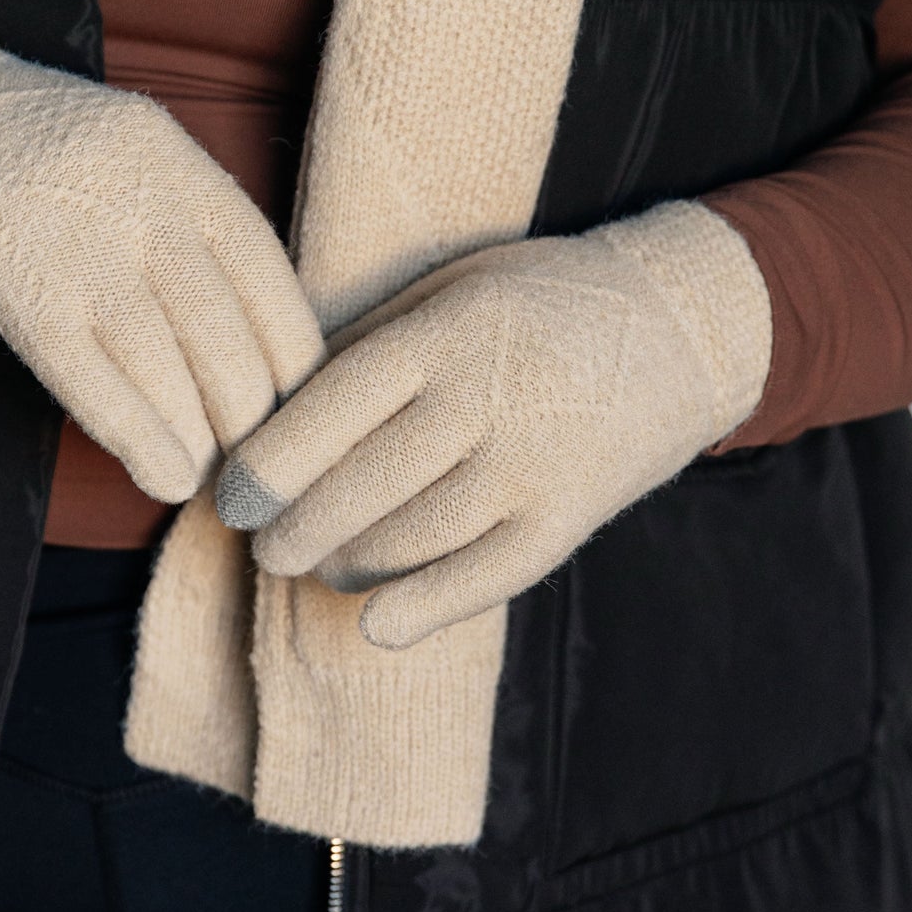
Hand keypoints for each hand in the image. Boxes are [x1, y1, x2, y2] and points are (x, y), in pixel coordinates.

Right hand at [0, 17, 324, 502]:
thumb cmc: (15, 156)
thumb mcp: (117, 160)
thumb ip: (178, 227)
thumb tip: (248, 340)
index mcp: (172, 155)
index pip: (263, 268)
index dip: (292, 352)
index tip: (301, 407)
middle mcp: (135, 191)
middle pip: (221, 325)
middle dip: (249, 412)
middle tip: (254, 462)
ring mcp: (74, 236)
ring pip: (164, 359)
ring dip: (198, 437)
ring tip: (206, 478)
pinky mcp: (13, 281)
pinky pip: (91, 375)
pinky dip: (136, 435)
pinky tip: (161, 475)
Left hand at [216, 202, 770, 647]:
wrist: (679, 325)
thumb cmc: (533, 303)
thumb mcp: (447, 289)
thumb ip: (367, 342)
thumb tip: (267, 407)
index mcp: (444, 332)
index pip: (332, 407)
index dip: (270, 464)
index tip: (231, 499)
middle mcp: (487, 396)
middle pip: (363, 485)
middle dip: (297, 531)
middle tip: (266, 548)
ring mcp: (535, 461)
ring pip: (413, 538)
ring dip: (349, 565)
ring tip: (320, 565)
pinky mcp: (573, 514)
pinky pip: (486, 576)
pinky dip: (424, 606)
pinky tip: (376, 622)